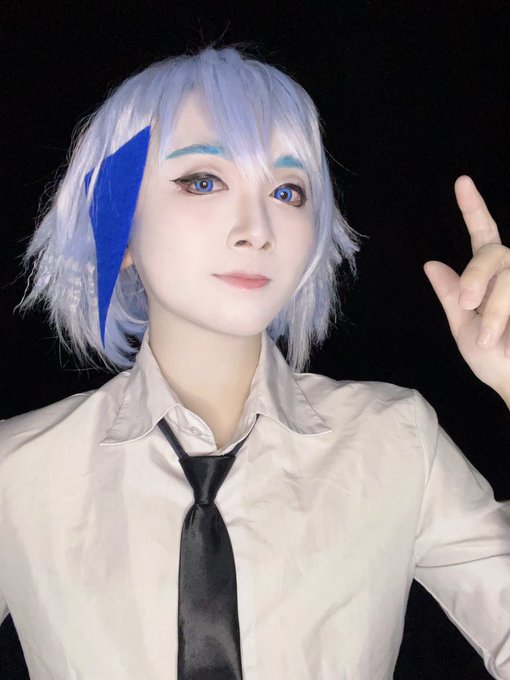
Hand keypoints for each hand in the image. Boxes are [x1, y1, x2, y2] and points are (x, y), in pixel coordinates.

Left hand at [423, 175, 509, 405]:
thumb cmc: (497, 362)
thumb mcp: (465, 330)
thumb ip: (452, 297)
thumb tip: (431, 263)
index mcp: (490, 279)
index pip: (483, 236)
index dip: (473, 208)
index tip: (462, 181)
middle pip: (494, 252)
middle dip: (476, 278)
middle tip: (468, 306)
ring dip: (496, 311)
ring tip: (489, 341)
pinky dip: (507, 317)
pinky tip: (509, 338)